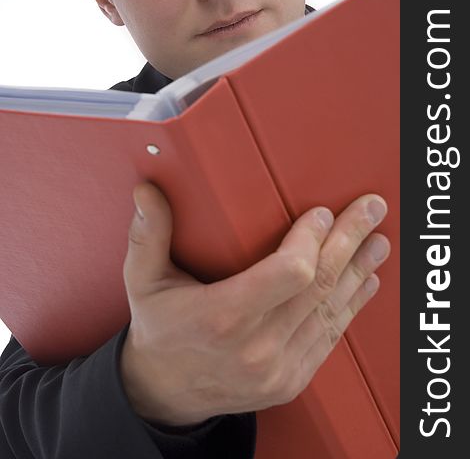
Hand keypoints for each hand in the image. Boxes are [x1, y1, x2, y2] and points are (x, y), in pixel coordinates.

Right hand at [120, 182, 389, 425]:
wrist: (166, 392)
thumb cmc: (159, 328)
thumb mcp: (143, 281)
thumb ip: (148, 234)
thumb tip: (146, 190)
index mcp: (223, 317)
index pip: (290, 273)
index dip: (313, 240)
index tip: (322, 212)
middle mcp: (257, 347)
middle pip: (319, 285)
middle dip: (350, 241)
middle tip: (371, 209)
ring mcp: (278, 369)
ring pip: (332, 311)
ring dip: (359, 272)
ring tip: (377, 242)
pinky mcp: (290, 381)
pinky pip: (330, 338)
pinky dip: (352, 306)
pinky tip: (365, 283)